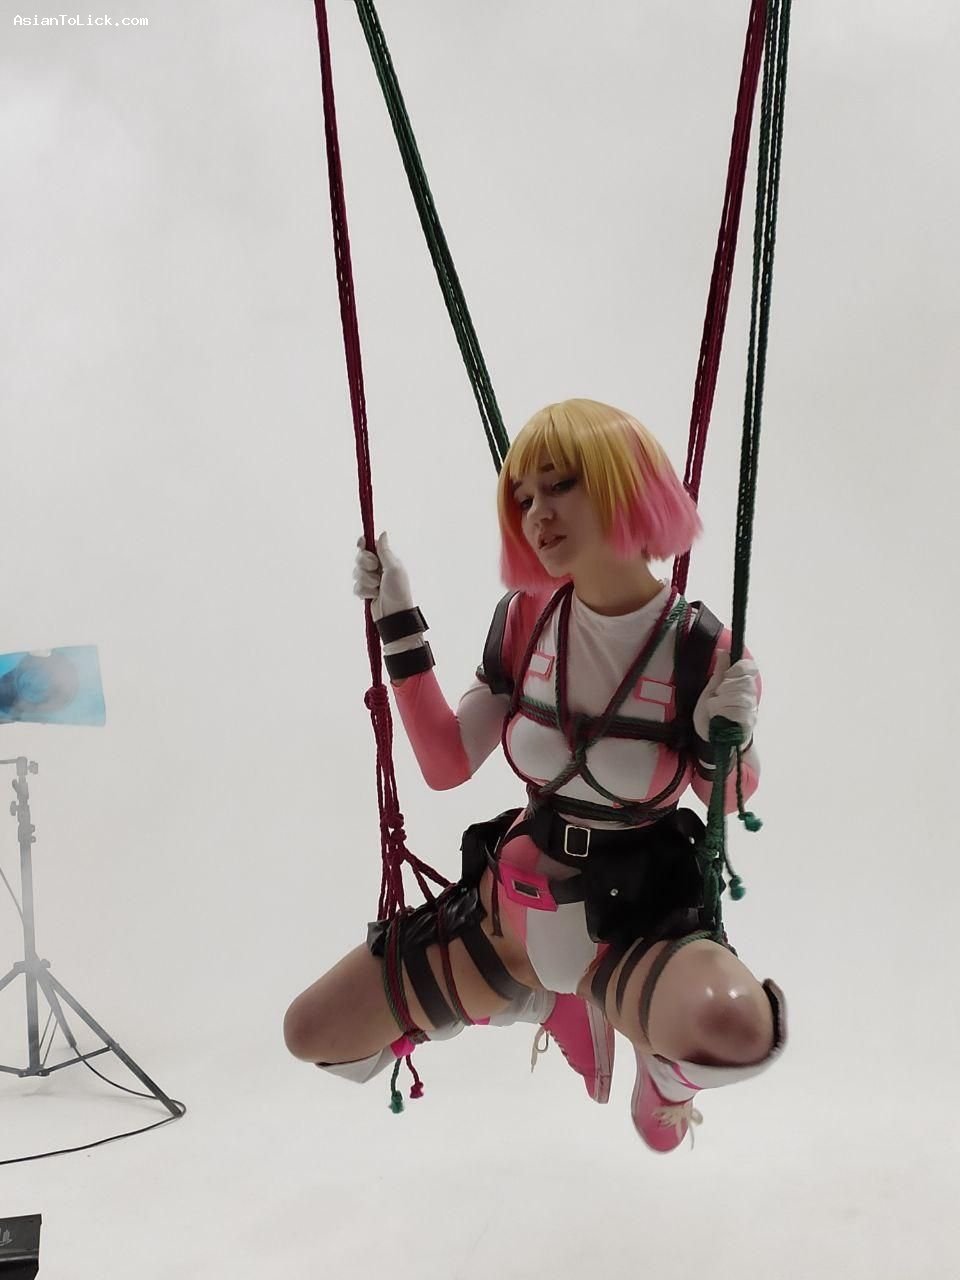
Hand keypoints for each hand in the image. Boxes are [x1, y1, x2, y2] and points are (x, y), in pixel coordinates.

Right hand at [353, 533, 422, 656]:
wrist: (395, 614)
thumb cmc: (398, 590)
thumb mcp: (394, 568)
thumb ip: (385, 551)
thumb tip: (383, 533)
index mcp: (386, 559)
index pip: (370, 546)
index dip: (363, 544)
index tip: (361, 544)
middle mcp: (377, 568)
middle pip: (360, 558)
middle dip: (365, 564)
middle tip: (375, 569)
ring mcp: (370, 580)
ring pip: (356, 573)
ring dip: (366, 581)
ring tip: (377, 587)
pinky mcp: (365, 592)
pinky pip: (356, 587)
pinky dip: (364, 592)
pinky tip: (373, 596)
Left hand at [693, 651, 758, 744]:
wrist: (708, 741)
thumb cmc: (710, 716)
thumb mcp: (710, 691)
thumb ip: (719, 672)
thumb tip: (723, 652)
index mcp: (742, 686)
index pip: (750, 668)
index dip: (738, 668)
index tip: (727, 675)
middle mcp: (750, 698)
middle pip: (744, 681)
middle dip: (726, 687)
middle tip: (717, 697)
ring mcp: (751, 711)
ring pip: (740, 696)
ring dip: (722, 701)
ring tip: (715, 709)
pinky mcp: (748, 724)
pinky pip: (738, 711)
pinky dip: (723, 712)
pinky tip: (719, 717)